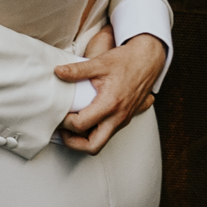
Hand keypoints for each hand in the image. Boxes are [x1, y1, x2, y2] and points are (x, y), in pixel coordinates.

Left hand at [53, 32, 163, 155]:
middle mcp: (118, 117)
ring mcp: (123, 119)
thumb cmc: (126, 61)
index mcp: (110, 104)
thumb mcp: (99, 63)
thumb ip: (77, 70)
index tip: (60, 113)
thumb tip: (58, 72)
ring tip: (71, 126)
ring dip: (84, 138)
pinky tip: (87, 119)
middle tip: (62, 131)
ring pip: (102, 141)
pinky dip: (95, 131)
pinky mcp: (126, 117)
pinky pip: (109, 132)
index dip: (65, 122)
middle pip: (93, 146)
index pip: (81, 125)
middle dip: (74, 143)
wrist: (148, 59)